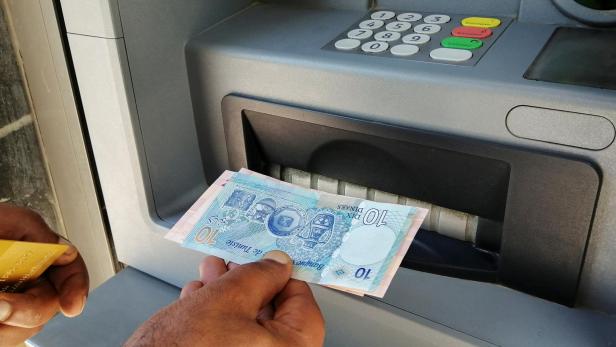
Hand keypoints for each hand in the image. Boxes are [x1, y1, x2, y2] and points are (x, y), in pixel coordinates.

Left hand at [0, 204, 88, 345]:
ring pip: (20, 328)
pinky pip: (1, 336)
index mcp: (32, 255)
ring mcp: (5, 307)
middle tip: (1, 305)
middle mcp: (22, 283)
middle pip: (46, 306)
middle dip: (26, 309)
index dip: (76, 286)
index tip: (71, 303)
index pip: (70, 268)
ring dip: (4, 323)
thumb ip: (32, 228)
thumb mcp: (2, 219)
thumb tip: (61, 249)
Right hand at [125, 251, 324, 346]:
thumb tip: (278, 262)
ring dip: (228, 294)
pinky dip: (217, 317)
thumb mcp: (227, 297)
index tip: (271, 258)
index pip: (302, 304)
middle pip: (273, 314)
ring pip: (248, 326)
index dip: (283, 274)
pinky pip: (232, 341)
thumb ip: (259, 274)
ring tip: (210, 274)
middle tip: (235, 261)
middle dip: (248, 281)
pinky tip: (199, 299)